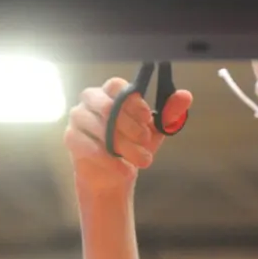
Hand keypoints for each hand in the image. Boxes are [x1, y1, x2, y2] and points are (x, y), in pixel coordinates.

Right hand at [64, 77, 192, 192]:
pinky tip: (124, 169)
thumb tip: (186, 96)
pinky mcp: (71, 138)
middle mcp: (91, 100)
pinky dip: (110, 160)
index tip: (148, 117)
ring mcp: (78, 118)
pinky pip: (89, 146)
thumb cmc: (134, 145)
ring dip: (125, 146)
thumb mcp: (156, 130)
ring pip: (100, 127)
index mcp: (111, 93)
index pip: (116, 85)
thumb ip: (170, 113)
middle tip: (145, 140)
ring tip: (141, 160)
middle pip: (106, 105)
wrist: (117, 174)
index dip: (133, 101)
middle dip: (130, 126)